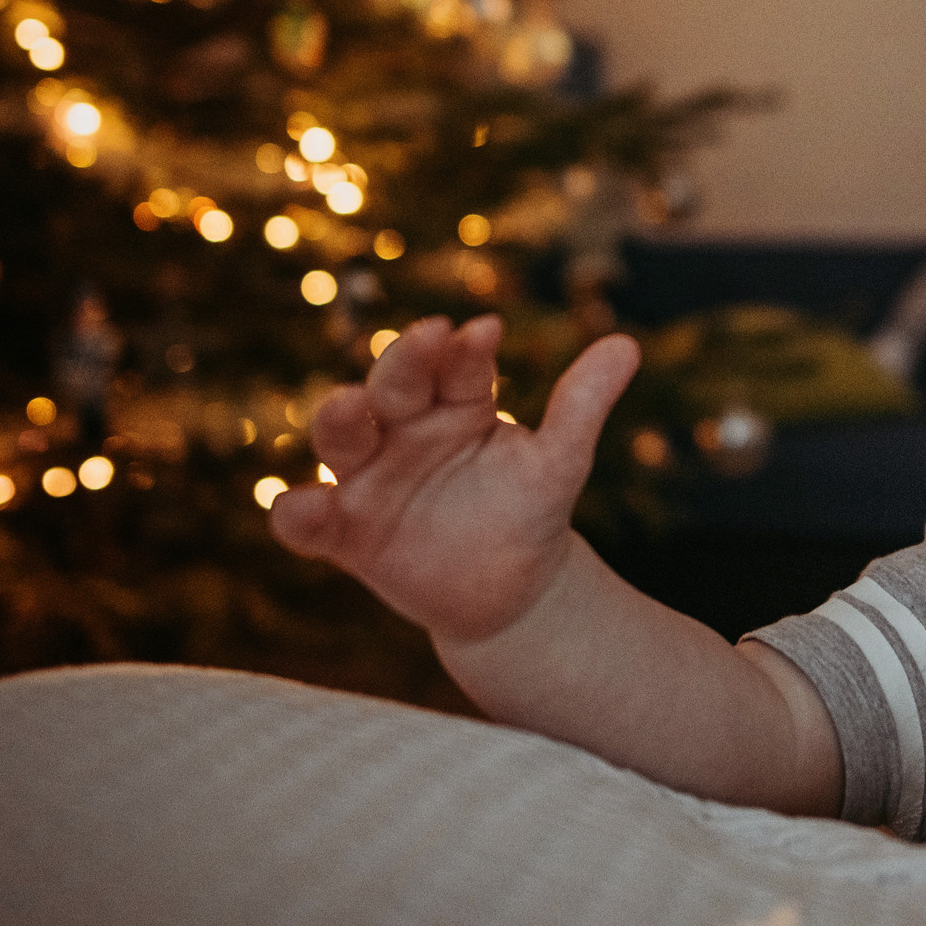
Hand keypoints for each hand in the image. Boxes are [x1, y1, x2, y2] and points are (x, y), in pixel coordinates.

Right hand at [267, 314, 640, 645]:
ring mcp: (368, 479)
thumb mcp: (560, 463)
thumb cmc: (528, 513)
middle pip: (392, 387)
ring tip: (348, 405)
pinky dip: (298, 513)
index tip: (486, 331)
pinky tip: (300, 506)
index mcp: (455, 402)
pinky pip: (310, 523)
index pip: (455, 365)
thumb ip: (581, 407)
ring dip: (339, 419)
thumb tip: (627, 344)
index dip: (465, 348)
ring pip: (341, 440)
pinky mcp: (344, 534)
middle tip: (425, 339)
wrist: (510, 594)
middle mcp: (403, 429)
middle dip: (403, 363)